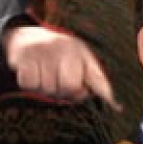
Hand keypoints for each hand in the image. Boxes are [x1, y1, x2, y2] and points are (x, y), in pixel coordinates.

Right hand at [4, 25, 119, 108]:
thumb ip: (99, 82)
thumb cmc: (62, 54)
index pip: (94, 79)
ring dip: (45, 88)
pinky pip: (29, 83)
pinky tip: (33, 72)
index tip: (83, 93)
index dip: (85, 92)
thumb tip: (117, 107)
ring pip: (47, 88)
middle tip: (58, 80)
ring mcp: (43, 51)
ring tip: (45, 74)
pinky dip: (29, 83)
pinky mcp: (24, 57)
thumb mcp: (85, 61)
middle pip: (68, 88)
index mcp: (82, 51)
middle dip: (64, 90)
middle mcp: (63, 48)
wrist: (27, 36)